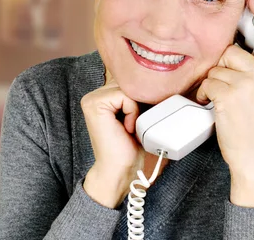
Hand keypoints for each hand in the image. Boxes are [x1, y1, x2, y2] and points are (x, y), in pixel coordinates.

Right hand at [81, 77, 144, 208]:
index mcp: (103, 96)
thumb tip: (161, 82)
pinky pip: (125, 95)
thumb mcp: (137, 116)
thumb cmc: (131, 147)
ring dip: (136, 108)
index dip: (142, 97)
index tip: (140, 119)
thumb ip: (139, 98)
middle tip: (136, 125)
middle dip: (140, 102)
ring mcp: (92, 99)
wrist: (121, 171)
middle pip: (130, 83)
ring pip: (128, 88)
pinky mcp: (95, 104)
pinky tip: (127, 128)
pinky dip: (132, 112)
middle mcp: (94, 95)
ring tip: (131, 127)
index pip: (131, 82)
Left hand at [196, 0, 253, 207]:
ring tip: (220, 101)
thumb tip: (234, 52)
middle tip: (225, 88)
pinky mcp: (230, 94)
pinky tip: (212, 106)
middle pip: (231, 51)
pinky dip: (204, 94)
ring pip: (216, 68)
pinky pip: (208, 82)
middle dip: (222, 67)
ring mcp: (249, 84)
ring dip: (211, 83)